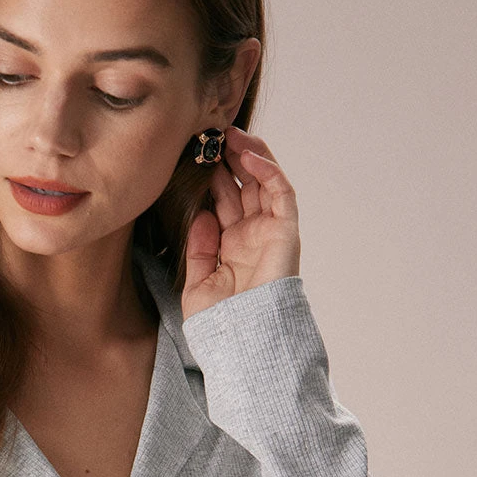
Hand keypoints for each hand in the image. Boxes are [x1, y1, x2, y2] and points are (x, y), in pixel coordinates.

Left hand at [181, 124, 301, 321]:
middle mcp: (251, 236)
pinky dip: (267, 171)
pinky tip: (248, 155)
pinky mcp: (285, 231)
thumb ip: (198, 250)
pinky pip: (280, 193)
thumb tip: (200, 215)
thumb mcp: (197, 285)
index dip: (210, 178)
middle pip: (242, 187)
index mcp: (230, 248)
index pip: (222, 203)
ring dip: (248, 156)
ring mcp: (269, 233)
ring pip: (263, 183)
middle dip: (227, 160)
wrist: (243, 342)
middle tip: (209, 136)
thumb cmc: (221, 324)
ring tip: (228, 134)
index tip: (191, 156)